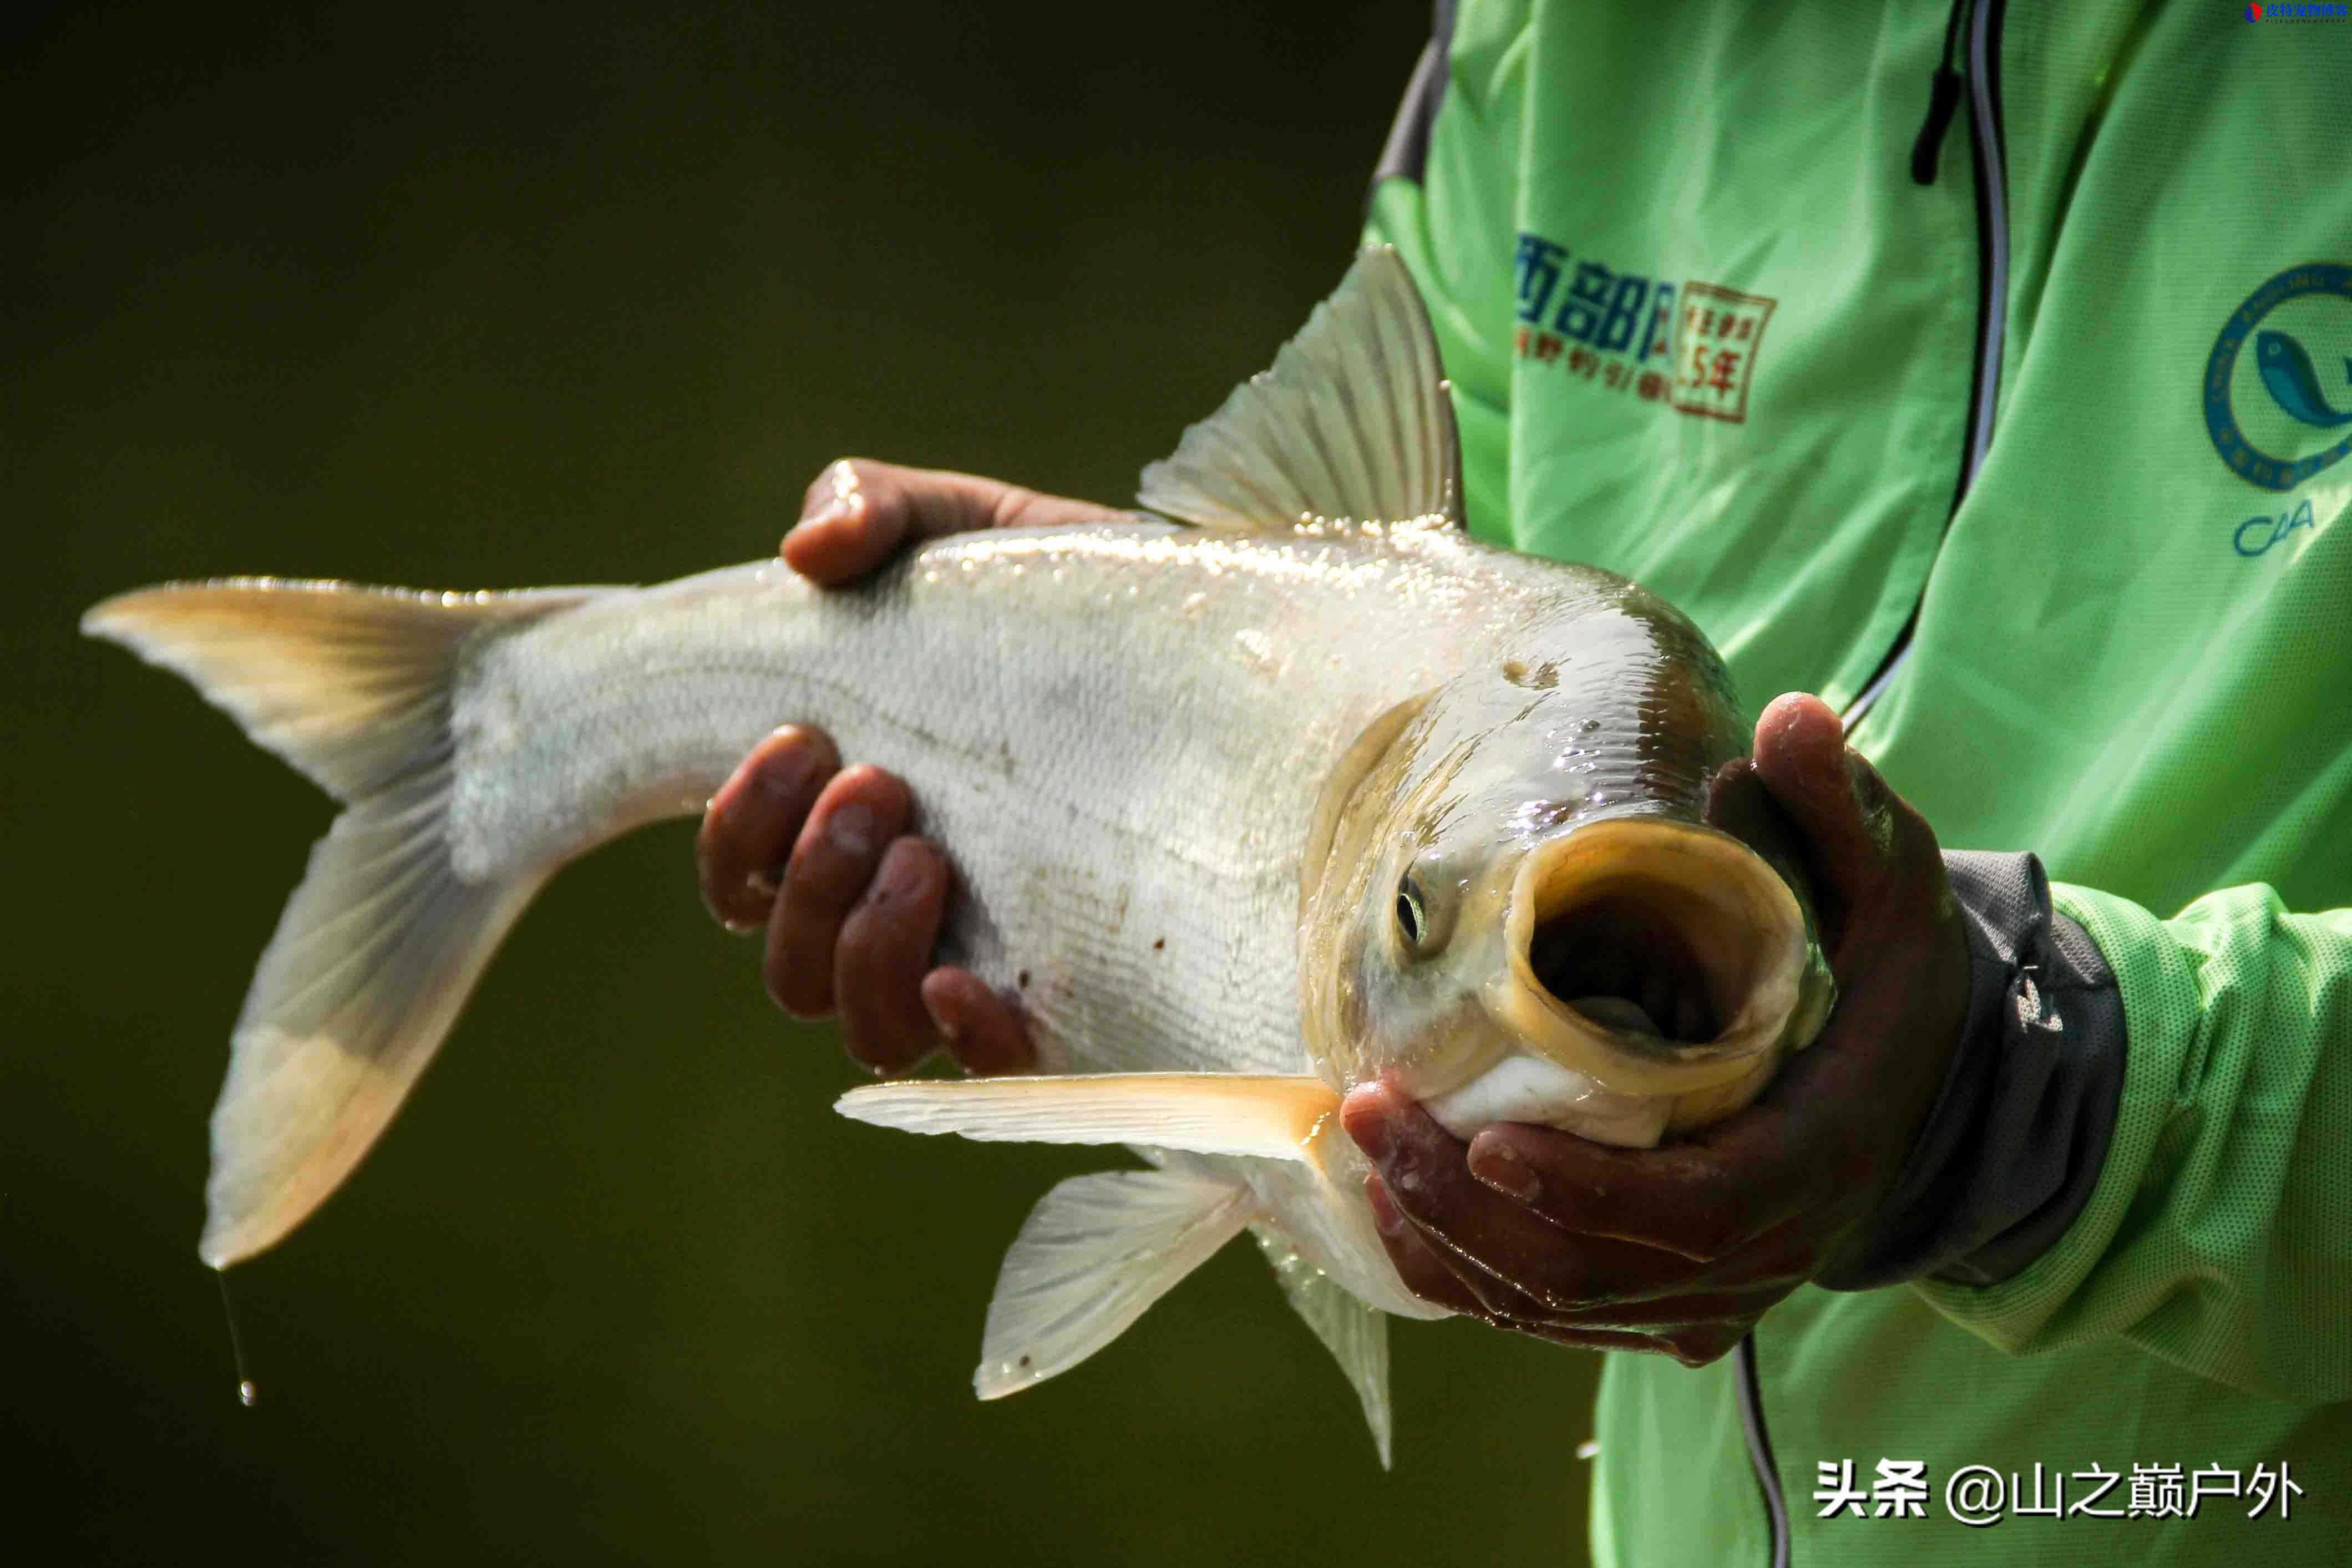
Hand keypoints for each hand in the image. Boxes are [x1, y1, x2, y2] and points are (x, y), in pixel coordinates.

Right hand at [696, 458, 1110, 1073]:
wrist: (1219, 645)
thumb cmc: (1072, 598)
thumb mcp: (975, 529)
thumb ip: (876, 509)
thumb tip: (808, 553)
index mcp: (850, 816)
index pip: (740, 879)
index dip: (740, 830)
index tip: (799, 740)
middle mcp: (899, 910)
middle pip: (789, 967)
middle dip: (807, 878)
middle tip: (881, 784)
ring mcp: (982, 961)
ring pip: (865, 1028)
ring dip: (865, 952)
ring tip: (928, 857)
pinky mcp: (1072, 1001)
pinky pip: (986, 1067)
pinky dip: (960, 1036)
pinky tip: (968, 979)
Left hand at [1341, 692, 1971, 1364]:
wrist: (1917, 1087)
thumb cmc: (1885, 975)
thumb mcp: (1891, 886)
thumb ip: (1842, 809)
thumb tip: (1790, 716)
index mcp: (1815, 1155)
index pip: (1694, 1212)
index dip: (1586, 1191)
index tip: (1484, 1139)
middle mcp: (1764, 1250)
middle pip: (1599, 1270)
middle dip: (1469, 1204)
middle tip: (1368, 1109)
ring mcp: (1713, 1294)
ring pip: (1561, 1303)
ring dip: (1449, 1239)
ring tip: (1361, 1145)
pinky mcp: (1668, 1302)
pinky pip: (1553, 1312)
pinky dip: (1467, 1271)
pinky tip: (1392, 1203)